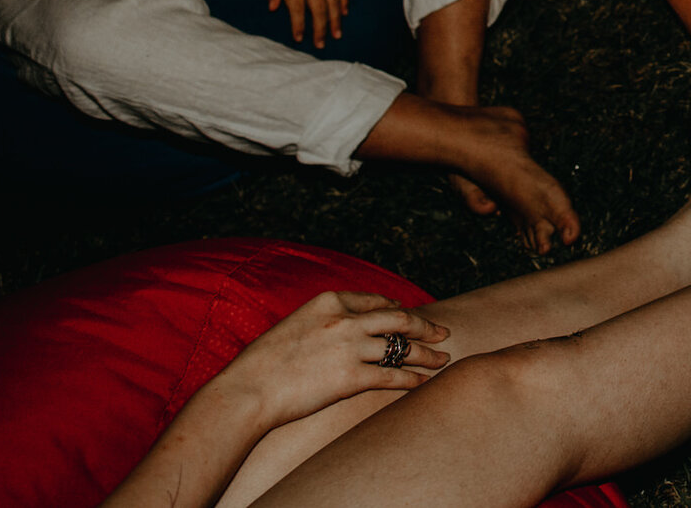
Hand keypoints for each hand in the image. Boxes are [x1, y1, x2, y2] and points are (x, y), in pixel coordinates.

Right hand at [215, 290, 451, 430]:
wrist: (248, 390)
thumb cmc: (262, 363)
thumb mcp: (293, 326)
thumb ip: (321, 323)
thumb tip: (338, 330)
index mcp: (329, 301)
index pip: (375, 301)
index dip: (396, 308)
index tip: (407, 314)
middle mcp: (345, 319)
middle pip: (398, 318)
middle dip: (424, 326)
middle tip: (442, 332)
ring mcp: (351, 347)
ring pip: (402, 347)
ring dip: (426, 354)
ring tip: (443, 359)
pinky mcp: (352, 378)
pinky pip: (393, 376)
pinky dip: (412, 379)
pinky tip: (424, 382)